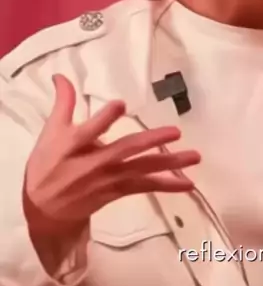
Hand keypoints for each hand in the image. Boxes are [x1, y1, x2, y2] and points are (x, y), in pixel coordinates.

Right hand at [24, 74, 200, 238]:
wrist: (45, 210)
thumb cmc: (47, 165)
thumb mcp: (51, 131)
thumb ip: (63, 102)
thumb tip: (61, 75)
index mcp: (76, 143)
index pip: (91, 129)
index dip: (105, 118)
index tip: (120, 104)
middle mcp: (96, 161)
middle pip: (127, 149)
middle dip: (152, 140)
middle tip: (176, 132)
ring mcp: (109, 177)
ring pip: (142, 169)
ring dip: (170, 163)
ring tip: (194, 156)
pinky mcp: (117, 191)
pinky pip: (145, 187)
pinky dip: (167, 185)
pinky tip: (188, 183)